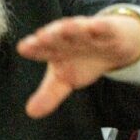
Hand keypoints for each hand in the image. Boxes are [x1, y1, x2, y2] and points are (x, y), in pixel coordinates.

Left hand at [17, 14, 139, 118]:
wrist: (114, 44)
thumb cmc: (84, 60)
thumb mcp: (66, 80)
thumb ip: (49, 95)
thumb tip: (31, 113)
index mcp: (54, 49)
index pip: (41, 49)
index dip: (33, 48)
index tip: (25, 48)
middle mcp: (69, 37)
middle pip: (57, 36)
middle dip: (50, 36)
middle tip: (41, 37)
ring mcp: (88, 32)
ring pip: (79, 29)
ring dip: (73, 27)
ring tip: (67, 27)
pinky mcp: (109, 30)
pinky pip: (104, 27)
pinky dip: (100, 26)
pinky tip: (96, 26)